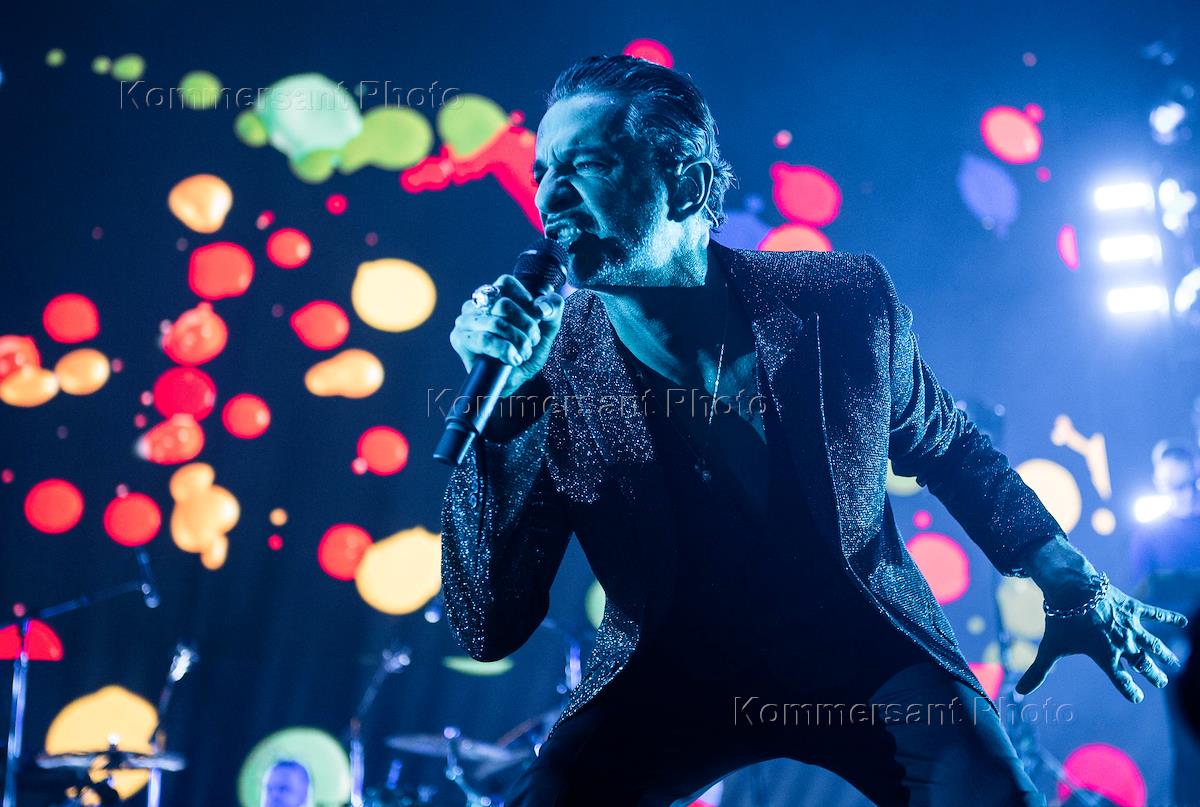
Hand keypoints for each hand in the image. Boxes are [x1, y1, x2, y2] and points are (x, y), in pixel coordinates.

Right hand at [450, 274, 564, 399]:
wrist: (516, 381)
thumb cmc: (527, 351)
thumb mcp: (547, 327)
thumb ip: (552, 308)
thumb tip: (541, 308)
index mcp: (494, 296)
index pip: (506, 283)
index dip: (526, 302)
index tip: (535, 319)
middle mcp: (476, 305)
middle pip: (504, 305)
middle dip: (526, 327)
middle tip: (531, 343)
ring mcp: (465, 321)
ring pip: (496, 323)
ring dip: (517, 342)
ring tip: (522, 354)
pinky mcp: (460, 339)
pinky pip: (485, 339)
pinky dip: (504, 351)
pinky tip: (512, 359)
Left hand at [1016, 583, 1187, 702]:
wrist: (1072, 588)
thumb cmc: (1062, 620)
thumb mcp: (1050, 649)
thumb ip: (1037, 673)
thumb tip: (1018, 693)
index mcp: (1106, 657)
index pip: (1121, 681)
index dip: (1130, 691)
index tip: (1137, 698)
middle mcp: (1123, 644)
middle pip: (1143, 664)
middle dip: (1153, 674)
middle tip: (1163, 682)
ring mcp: (1130, 625)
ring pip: (1153, 644)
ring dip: (1164, 654)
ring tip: (1174, 662)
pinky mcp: (1133, 607)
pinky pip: (1154, 613)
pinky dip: (1169, 616)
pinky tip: (1182, 620)